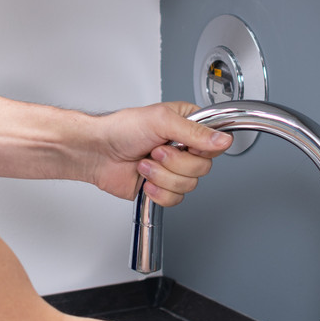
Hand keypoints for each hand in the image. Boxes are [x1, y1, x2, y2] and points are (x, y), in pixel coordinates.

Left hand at [83, 101, 228, 205]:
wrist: (97, 152)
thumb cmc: (121, 129)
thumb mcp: (161, 121)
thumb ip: (195, 132)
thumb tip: (222, 140)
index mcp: (188, 126)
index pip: (215, 143)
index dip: (201, 149)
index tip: (184, 145)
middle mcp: (184, 148)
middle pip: (203, 168)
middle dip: (174, 163)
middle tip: (155, 151)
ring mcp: (174, 170)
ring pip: (190, 186)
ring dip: (162, 176)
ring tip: (145, 163)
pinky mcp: (163, 188)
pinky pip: (175, 200)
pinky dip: (158, 192)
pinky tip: (145, 180)